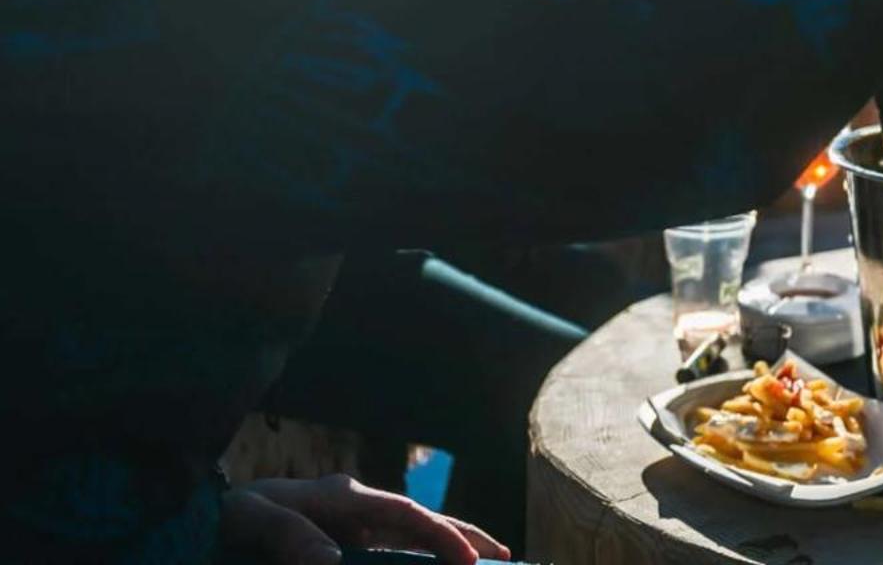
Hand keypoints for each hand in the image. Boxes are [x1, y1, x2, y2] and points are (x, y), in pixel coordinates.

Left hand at [218, 474, 505, 564]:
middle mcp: (356, 509)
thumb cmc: (230, 517)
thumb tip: (332, 563)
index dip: (440, 536)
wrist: (207, 520)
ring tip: (484, 563)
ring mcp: (352, 528)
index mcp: (342, 496)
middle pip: (421, 522)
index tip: (468, 562)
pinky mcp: (342, 546)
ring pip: (411, 539)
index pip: (405, 515)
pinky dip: (417, 561)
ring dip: (448, 549)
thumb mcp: (249, 519)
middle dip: (463, 537)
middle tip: (503, 558)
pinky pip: (389, 556)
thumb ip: (288, 534)